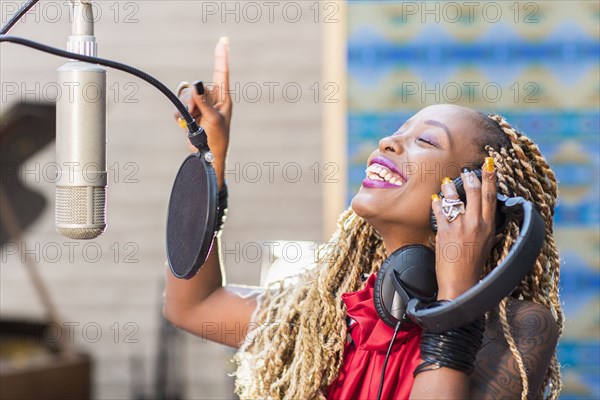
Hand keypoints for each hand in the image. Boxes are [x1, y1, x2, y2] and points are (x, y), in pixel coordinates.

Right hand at [173, 37, 231, 186]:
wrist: (208, 156)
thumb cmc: (217, 140)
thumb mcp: (212, 120)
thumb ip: (203, 102)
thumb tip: (197, 84)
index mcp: (224, 99)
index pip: (222, 74)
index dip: (221, 57)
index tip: (223, 41)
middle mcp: (213, 100)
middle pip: (196, 88)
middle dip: (190, 101)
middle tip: (193, 114)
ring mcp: (202, 106)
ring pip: (186, 96)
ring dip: (184, 109)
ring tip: (190, 122)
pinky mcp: (192, 113)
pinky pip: (181, 106)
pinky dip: (180, 115)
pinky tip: (185, 125)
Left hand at [431, 160, 496, 299]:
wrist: (460, 282)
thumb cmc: (474, 265)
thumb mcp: (487, 244)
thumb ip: (487, 227)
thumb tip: (487, 215)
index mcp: (489, 226)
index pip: (491, 196)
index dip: (491, 178)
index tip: (489, 164)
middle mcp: (476, 224)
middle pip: (475, 191)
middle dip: (470, 178)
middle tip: (465, 172)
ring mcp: (460, 226)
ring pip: (455, 197)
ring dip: (449, 187)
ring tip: (446, 183)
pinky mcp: (444, 231)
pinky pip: (439, 209)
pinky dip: (436, 202)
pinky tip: (435, 199)